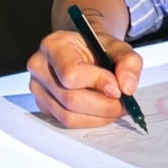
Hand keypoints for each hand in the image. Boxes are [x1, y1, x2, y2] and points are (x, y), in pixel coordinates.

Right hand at [27, 30, 142, 127]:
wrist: (84, 52)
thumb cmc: (98, 49)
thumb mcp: (119, 48)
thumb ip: (129, 63)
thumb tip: (126, 88)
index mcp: (54, 45)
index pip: (71, 74)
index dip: (97, 84)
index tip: (117, 88)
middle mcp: (39, 67)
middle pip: (71, 99)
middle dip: (103, 106)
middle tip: (123, 105)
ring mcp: (38, 89)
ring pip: (69, 116)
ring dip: (98, 117)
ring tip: (115, 107)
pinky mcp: (44, 106)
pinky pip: (67, 122)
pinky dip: (90, 120)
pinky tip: (101, 110)